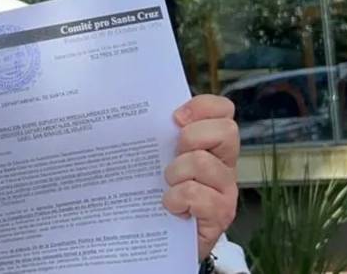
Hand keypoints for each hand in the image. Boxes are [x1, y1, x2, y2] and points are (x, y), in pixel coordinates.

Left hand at [162, 94, 239, 260]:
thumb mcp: (154, 157)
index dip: (201, 107)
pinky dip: (176, 199)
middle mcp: (224, 163)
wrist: (159, 239)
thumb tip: (120, 109)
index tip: (174, 118)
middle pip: (226, 130)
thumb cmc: (154, 192)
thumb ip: (154, 134)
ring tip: (167, 186)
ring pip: (202, 162)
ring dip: (175, 173)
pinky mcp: (220, 214)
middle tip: (172, 155)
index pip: (223, 110)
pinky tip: (171, 207)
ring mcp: (226, 189)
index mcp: (210, 143)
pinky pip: (197, 194)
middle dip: (191, 137)